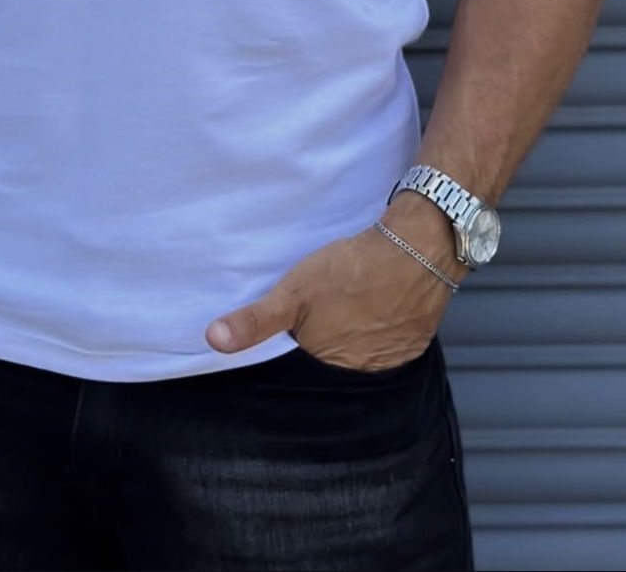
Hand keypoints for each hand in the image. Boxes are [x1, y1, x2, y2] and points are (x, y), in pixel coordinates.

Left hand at [204, 199, 466, 369]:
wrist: (413, 251)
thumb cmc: (348, 272)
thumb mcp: (292, 293)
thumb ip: (255, 321)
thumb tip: (213, 340)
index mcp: (328, 368)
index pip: (302, 373)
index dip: (293, 354)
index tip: (291, 337)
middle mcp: (360, 374)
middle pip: (330, 367)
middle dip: (320, 350)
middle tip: (319, 320)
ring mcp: (390, 360)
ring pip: (360, 358)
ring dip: (350, 343)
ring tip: (343, 315)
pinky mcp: (412, 344)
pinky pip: (386, 348)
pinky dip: (376, 336)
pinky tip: (370, 312)